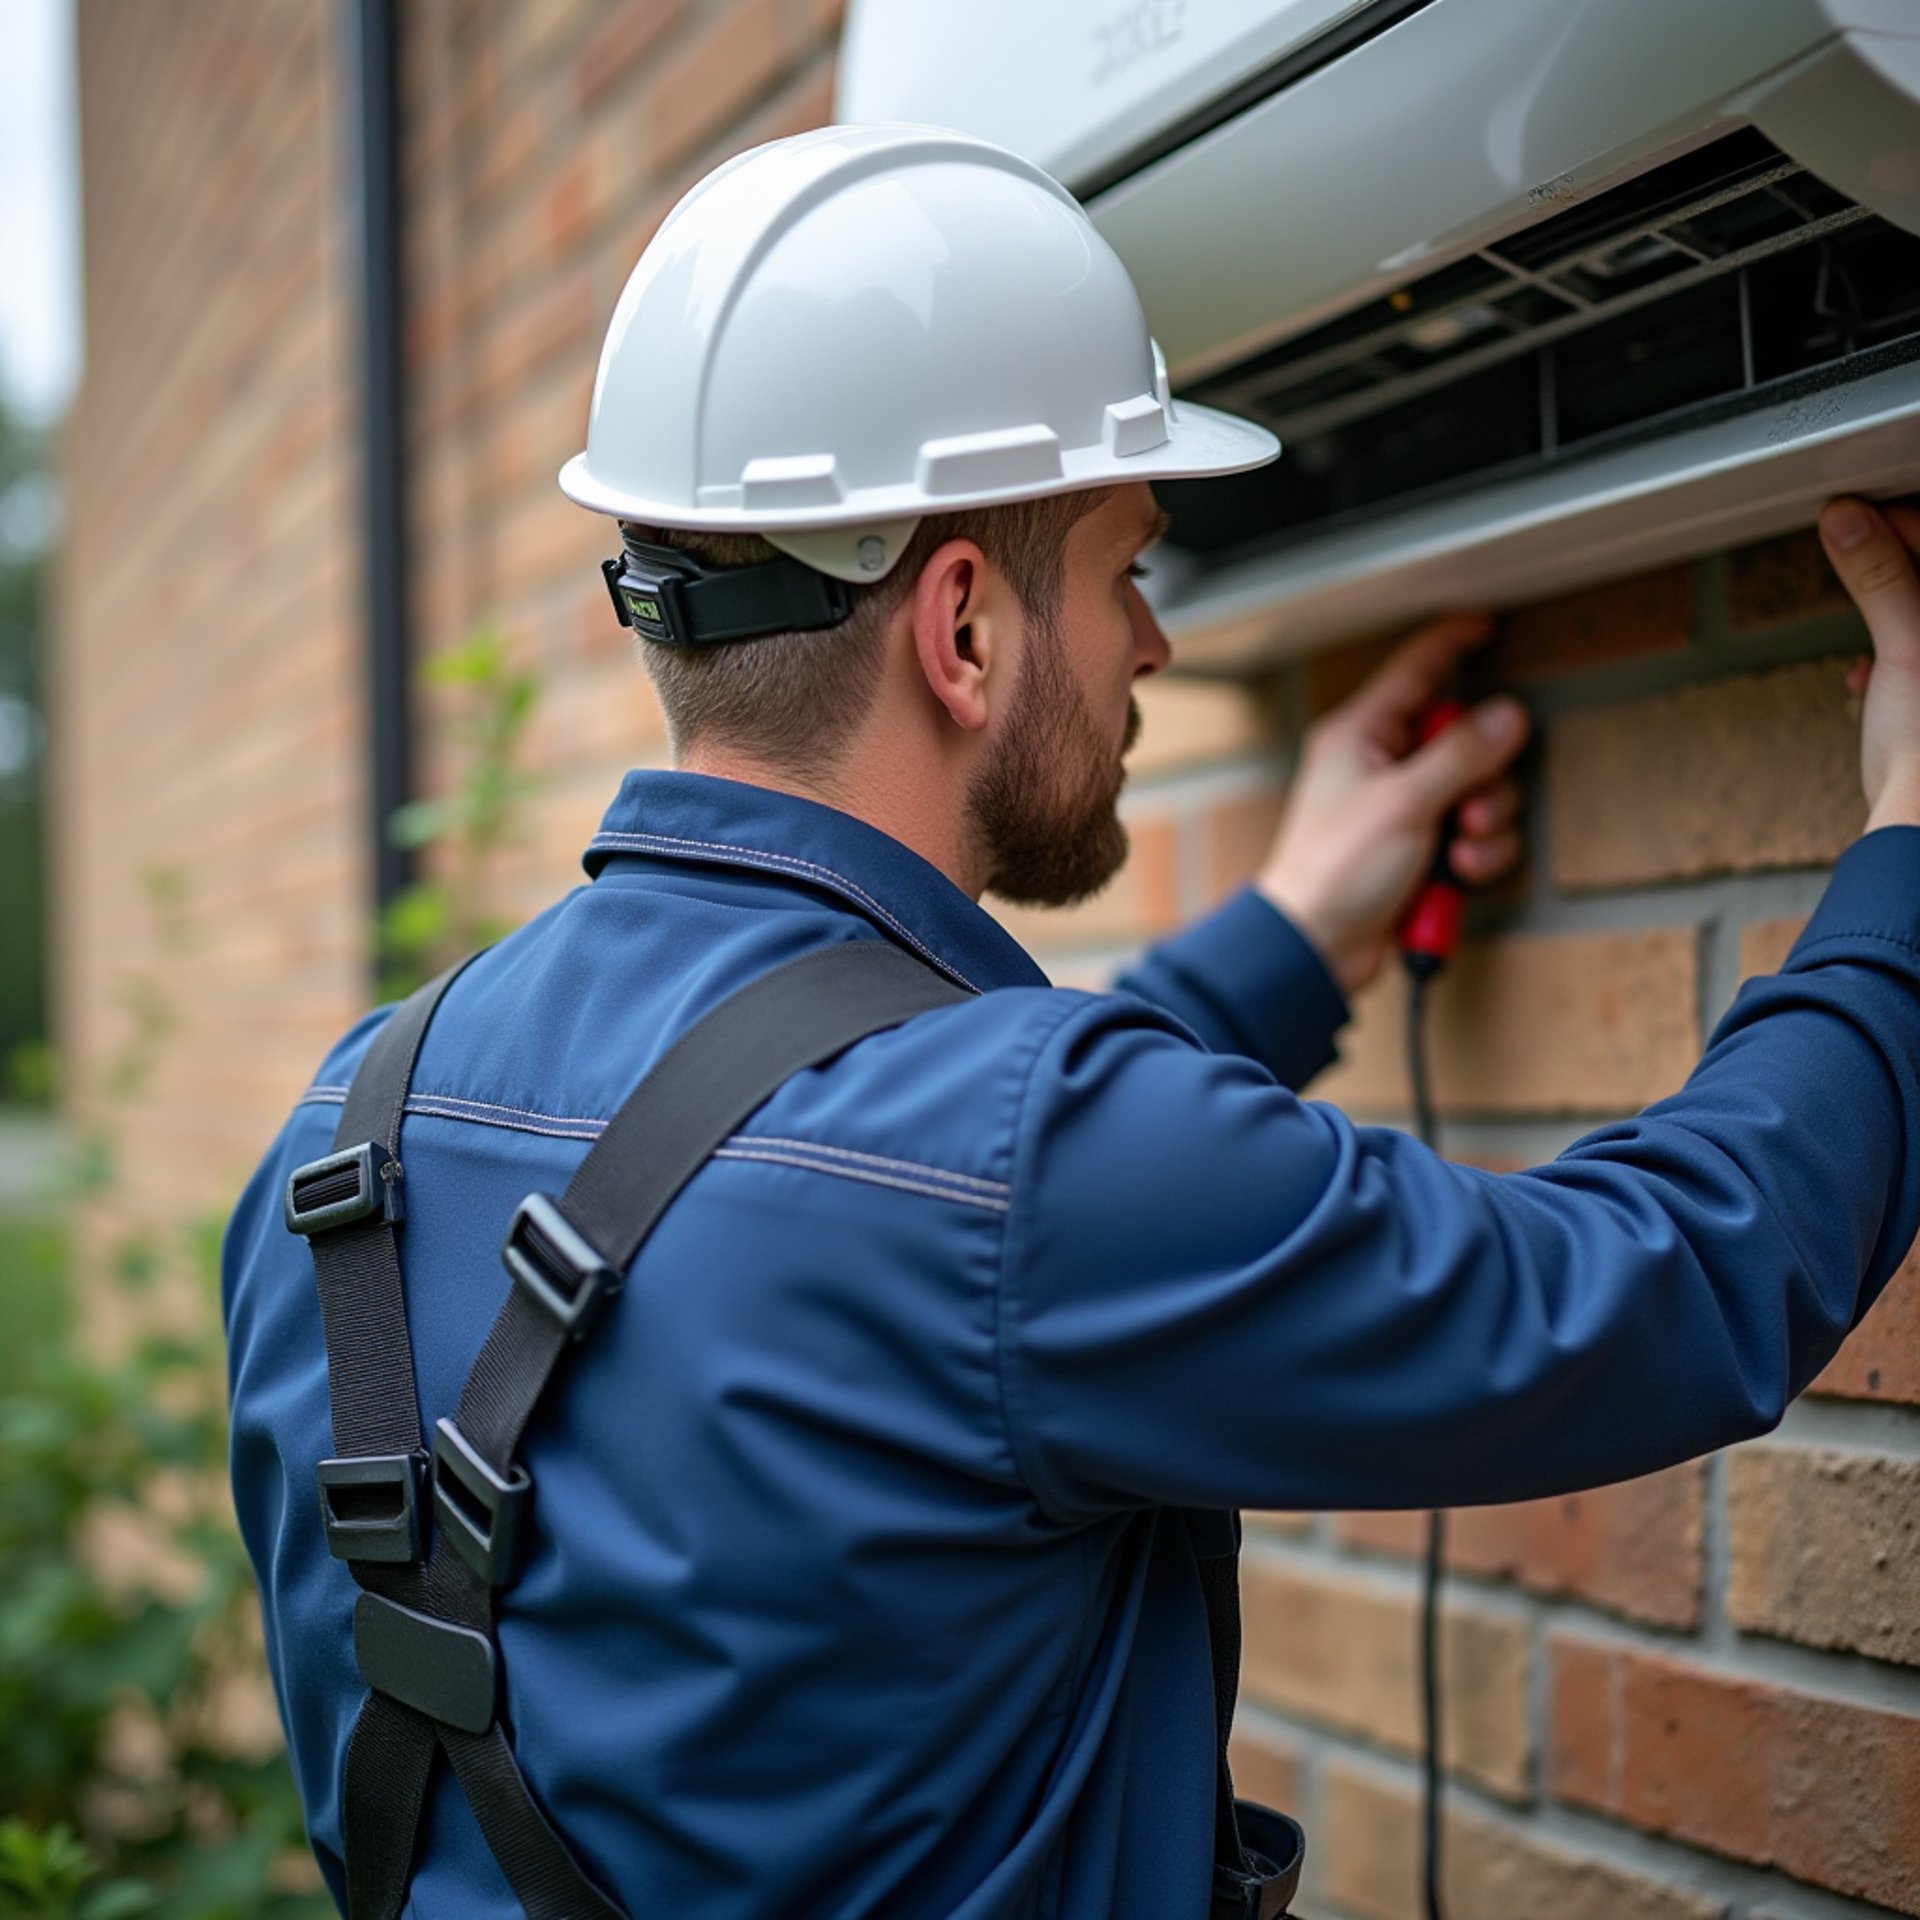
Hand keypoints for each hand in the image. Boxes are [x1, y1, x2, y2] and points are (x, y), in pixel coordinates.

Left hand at [1256, 616, 1529, 995]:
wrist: (1317, 945)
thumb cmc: (1334, 870)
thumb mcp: (1405, 801)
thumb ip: (1462, 755)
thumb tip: (1506, 717)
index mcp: (1360, 736)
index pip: (1415, 671)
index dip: (1452, 643)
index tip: (1486, 623)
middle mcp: (1381, 766)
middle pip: (1464, 741)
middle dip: (1484, 777)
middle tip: (1468, 809)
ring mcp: (1403, 811)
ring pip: (1478, 793)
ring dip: (1484, 824)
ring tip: (1459, 851)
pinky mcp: (1419, 852)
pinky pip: (1472, 838)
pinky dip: (1476, 858)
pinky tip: (1457, 876)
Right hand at [1818, 497, 1919, 833]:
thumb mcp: (1907, 649)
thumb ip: (1881, 577)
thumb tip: (1847, 519)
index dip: (1903, 523)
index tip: (1855, 522)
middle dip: (1894, 575)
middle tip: (1850, 573)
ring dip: (1889, 619)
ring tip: (1864, 638)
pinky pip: (1919, 661)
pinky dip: (1895, 661)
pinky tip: (1869, 679)